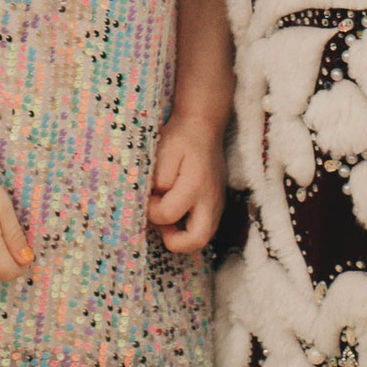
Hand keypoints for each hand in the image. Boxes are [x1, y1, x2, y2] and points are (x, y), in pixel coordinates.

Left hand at [148, 114, 225, 255]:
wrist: (204, 126)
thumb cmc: (180, 138)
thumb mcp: (162, 152)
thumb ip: (157, 179)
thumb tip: (152, 203)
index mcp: (195, 184)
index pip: (168, 214)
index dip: (151, 211)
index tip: (148, 196)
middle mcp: (211, 199)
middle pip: (198, 240)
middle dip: (174, 240)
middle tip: (161, 223)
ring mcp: (217, 204)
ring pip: (203, 237)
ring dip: (182, 235)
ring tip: (167, 214)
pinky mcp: (216, 205)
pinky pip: (204, 227)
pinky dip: (188, 227)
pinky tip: (176, 210)